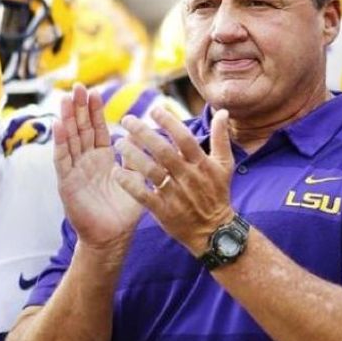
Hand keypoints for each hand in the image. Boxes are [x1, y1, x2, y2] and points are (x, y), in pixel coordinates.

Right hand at [53, 84, 142, 250]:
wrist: (113, 236)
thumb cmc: (125, 210)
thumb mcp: (136, 177)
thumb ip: (138, 157)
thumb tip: (145, 134)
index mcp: (102, 158)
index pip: (96, 129)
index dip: (94, 110)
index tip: (94, 91)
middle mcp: (86, 161)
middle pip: (80, 128)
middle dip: (79, 107)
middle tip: (78, 86)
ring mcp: (75, 170)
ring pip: (70, 139)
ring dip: (67, 118)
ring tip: (66, 98)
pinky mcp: (67, 182)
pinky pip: (63, 158)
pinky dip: (60, 141)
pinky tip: (58, 125)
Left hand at [114, 107, 234, 254]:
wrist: (213, 230)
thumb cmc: (217, 193)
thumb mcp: (225, 165)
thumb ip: (221, 137)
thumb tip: (222, 111)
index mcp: (201, 163)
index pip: (184, 138)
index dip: (169, 122)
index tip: (154, 109)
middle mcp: (188, 177)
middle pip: (163, 151)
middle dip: (144, 133)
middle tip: (127, 119)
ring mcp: (175, 194)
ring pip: (151, 171)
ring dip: (133, 155)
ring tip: (118, 142)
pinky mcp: (164, 211)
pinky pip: (143, 195)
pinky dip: (129, 184)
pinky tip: (116, 172)